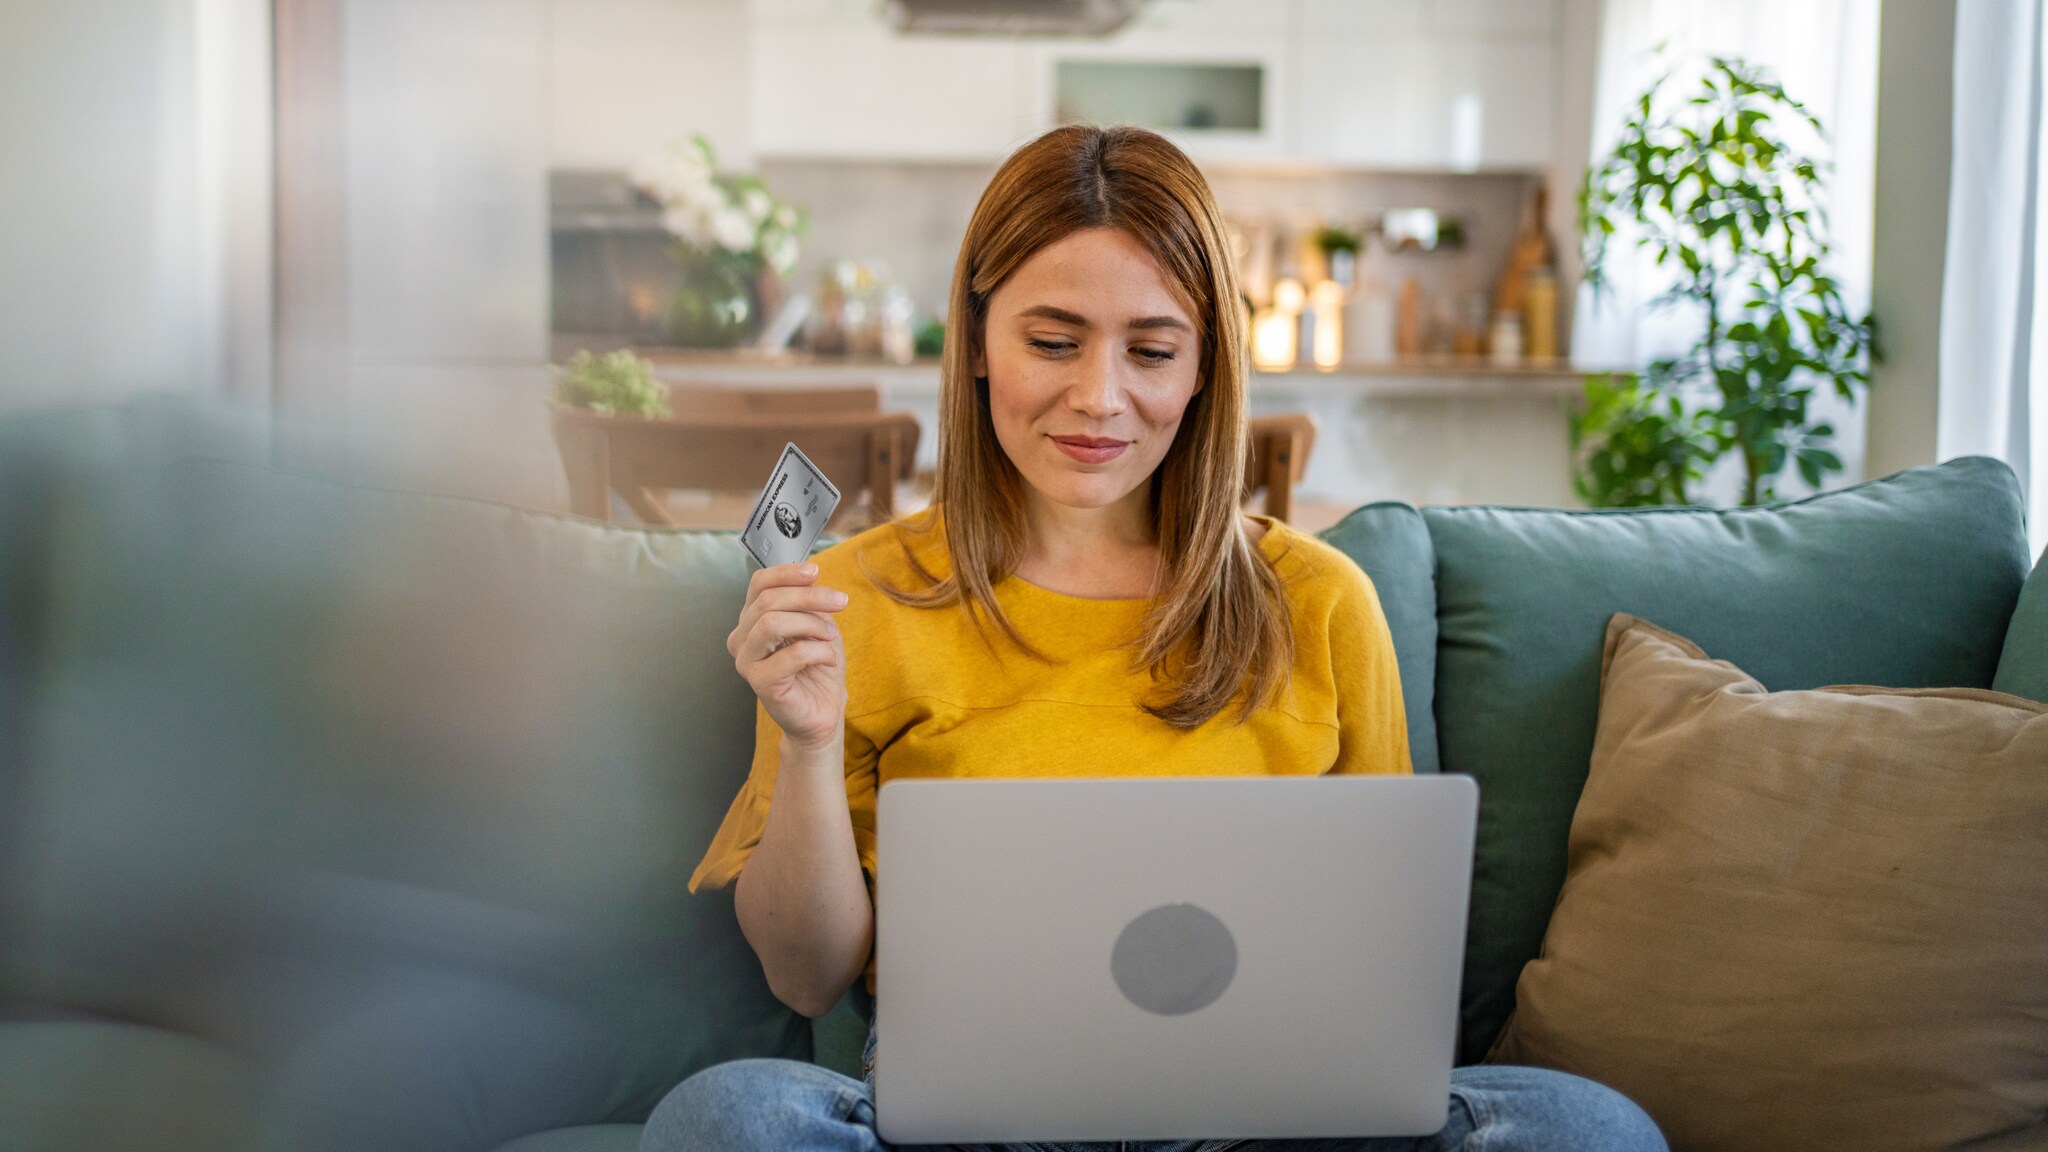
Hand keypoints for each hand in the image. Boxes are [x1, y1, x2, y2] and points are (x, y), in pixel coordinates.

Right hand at [729, 561, 848, 751]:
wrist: (822, 711)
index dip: (786, 573)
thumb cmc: (817, 667)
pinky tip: (828, 659)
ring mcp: (747, 662)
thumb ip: (807, 601)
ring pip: (771, 623)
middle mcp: (742, 639)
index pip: (759, 584)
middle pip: (767, 601)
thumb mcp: (817, 624)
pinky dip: (818, 651)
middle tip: (839, 602)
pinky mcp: (760, 683)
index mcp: (752, 620)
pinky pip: (790, 655)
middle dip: (809, 597)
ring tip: (829, 635)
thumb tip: (809, 575)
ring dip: (810, 623)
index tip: (815, 572)